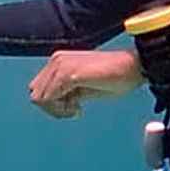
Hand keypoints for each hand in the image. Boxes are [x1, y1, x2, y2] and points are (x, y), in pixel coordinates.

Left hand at [28, 49, 146, 119]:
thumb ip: (66, 93)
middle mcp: (56, 61)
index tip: (73, 107)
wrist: (134, 68)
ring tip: (77, 108)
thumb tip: (53, 106)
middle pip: (36, 94)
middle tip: (75, 110)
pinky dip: (61, 110)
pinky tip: (78, 108)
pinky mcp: (68, 74)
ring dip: (57, 110)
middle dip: (53, 108)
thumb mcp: (83, 88)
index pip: (39, 89)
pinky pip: (49, 99)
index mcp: (59, 61)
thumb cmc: (115, 78)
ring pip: (39, 98)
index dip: (52, 104)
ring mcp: (60, 66)